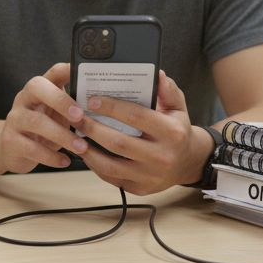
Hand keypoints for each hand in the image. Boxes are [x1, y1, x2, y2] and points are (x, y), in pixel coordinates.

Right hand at [0, 62, 88, 172]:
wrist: (12, 149)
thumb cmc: (44, 127)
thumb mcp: (58, 114)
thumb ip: (74, 106)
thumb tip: (107, 106)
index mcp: (40, 88)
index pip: (54, 72)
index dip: (69, 70)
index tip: (87, 75)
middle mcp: (24, 98)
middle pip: (38, 88)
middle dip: (61, 101)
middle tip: (80, 116)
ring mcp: (15, 118)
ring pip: (36, 122)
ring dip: (62, 135)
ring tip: (81, 147)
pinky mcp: (10, 141)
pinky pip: (31, 148)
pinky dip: (51, 156)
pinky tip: (65, 161)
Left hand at [76, 70, 210, 193]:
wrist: (188, 163)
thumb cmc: (177, 130)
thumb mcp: (178, 107)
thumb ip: (167, 90)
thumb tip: (157, 74)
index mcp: (172, 133)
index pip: (136, 117)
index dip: (111, 107)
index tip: (92, 99)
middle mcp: (162, 157)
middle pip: (118, 142)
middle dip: (92, 128)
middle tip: (76, 116)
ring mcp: (150, 176)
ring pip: (109, 164)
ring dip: (87, 149)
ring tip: (75, 134)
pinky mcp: (139, 188)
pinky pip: (110, 177)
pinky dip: (94, 164)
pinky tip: (85, 150)